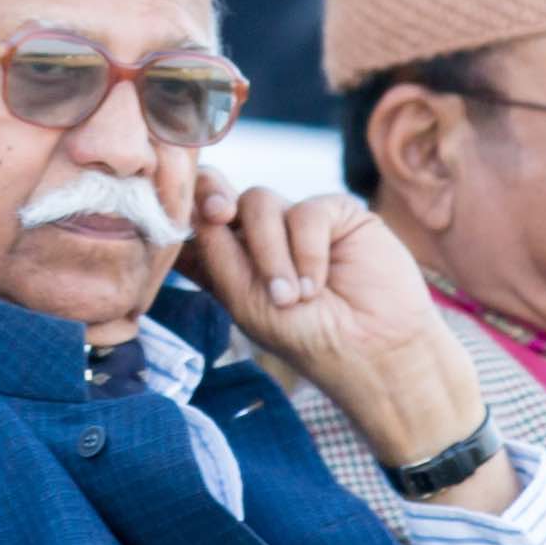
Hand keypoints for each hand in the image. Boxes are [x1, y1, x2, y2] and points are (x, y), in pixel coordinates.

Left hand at [184, 174, 485, 484]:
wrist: (372, 350)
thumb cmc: (307, 337)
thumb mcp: (246, 301)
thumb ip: (218, 254)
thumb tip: (197, 206)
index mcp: (231, 259)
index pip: (196, 223)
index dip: (181, 211)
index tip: (172, 220)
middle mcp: (260, 236)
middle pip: (221, 194)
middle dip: (213, 199)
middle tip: (219, 213)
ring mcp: (297, 223)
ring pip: (260, 203)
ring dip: (271, 252)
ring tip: (292, 297)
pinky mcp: (336, 215)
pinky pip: (306, 211)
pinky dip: (308, 251)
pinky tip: (318, 284)